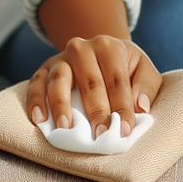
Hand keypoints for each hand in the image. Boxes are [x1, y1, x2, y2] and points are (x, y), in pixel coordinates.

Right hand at [25, 35, 161, 138]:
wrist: (101, 53)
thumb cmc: (126, 68)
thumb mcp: (143, 71)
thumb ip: (146, 86)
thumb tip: (141, 107)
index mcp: (109, 47)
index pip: (117, 80)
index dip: (122, 106)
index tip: (124, 130)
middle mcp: (82, 48)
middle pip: (89, 81)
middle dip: (95, 110)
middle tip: (99, 134)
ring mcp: (61, 57)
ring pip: (59, 79)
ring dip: (61, 104)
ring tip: (65, 127)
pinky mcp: (45, 68)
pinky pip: (36, 82)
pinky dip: (35, 100)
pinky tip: (39, 119)